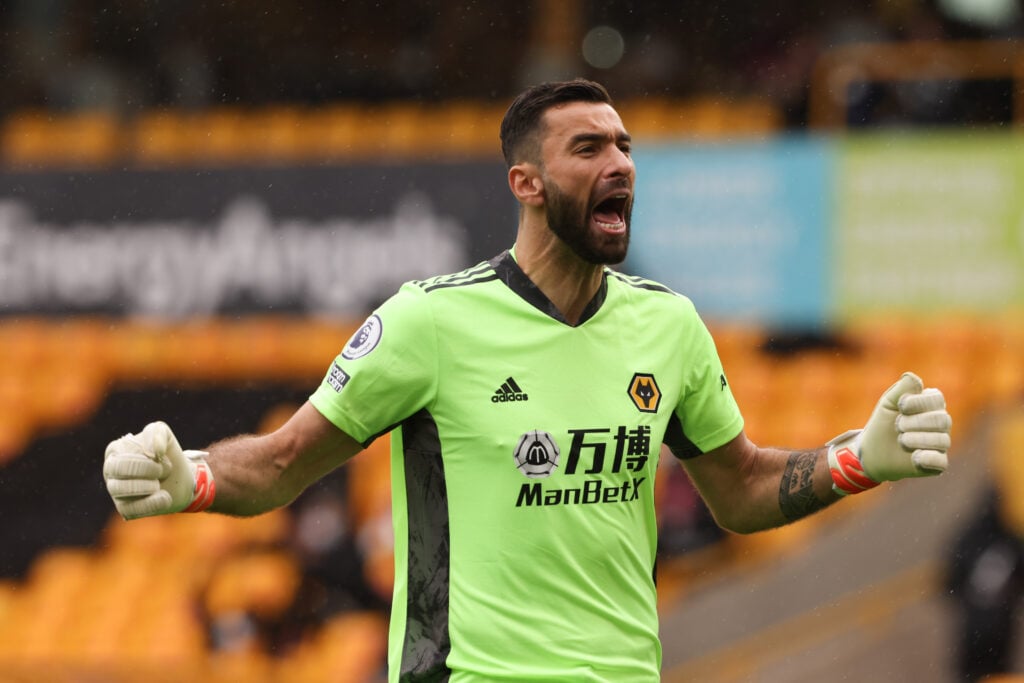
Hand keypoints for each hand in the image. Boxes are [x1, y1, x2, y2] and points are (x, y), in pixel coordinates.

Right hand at [103, 421, 215, 519]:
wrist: (181, 478)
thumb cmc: (167, 454)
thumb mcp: (164, 435)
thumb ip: (156, 433)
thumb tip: (154, 451)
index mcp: (115, 451)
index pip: (121, 455)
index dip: (145, 459)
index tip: (162, 458)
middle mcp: (110, 471)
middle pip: (116, 470)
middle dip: (145, 470)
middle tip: (164, 470)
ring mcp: (116, 492)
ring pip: (119, 491)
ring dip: (146, 486)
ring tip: (160, 484)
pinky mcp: (125, 509)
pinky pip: (129, 511)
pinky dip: (150, 504)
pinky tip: (165, 498)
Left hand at [828, 372, 951, 495]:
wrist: (871, 452)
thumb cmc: (882, 424)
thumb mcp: (888, 404)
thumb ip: (901, 389)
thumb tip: (912, 376)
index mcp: (931, 406)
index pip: (937, 399)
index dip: (918, 402)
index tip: (900, 407)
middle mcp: (940, 424)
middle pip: (942, 419)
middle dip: (914, 422)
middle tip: (897, 426)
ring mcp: (940, 444)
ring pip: (941, 440)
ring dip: (915, 439)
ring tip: (900, 440)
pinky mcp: (936, 463)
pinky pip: (941, 461)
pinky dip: (927, 458)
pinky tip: (914, 457)